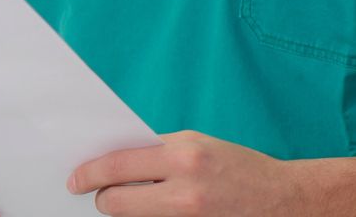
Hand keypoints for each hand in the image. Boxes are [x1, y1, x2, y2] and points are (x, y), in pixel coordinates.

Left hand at [67, 130, 303, 215]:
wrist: (280, 200)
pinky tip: (154, 212)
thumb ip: (160, 152)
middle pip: (117, 201)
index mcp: (183, 154)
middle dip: (104, 198)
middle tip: (101, 196)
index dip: (91, 172)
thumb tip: (120, 162)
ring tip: (130, 202)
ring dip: (125, 212)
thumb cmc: (237, 167)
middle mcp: (183, 188)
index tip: (75, 178)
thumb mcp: (198, 146)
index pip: (120, 164)